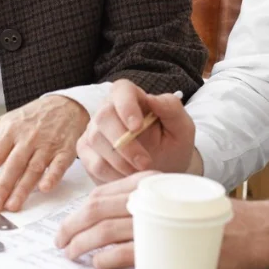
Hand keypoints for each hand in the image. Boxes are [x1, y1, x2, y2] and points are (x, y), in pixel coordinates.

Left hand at [0, 95, 88, 212]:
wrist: (64, 105)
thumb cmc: (28, 118)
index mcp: (9, 131)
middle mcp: (27, 138)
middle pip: (12, 165)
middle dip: (3, 186)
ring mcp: (46, 144)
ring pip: (33, 168)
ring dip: (24, 188)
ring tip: (12, 206)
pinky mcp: (65, 150)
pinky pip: (59, 164)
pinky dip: (53, 176)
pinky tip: (45, 188)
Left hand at [55, 172, 268, 268]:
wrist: (256, 230)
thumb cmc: (216, 219)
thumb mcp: (177, 201)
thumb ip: (148, 206)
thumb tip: (113, 224)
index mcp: (151, 182)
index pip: (102, 193)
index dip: (78, 210)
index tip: (67, 224)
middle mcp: (151, 195)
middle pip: (97, 209)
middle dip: (72, 226)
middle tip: (60, 241)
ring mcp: (159, 220)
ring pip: (106, 229)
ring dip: (82, 243)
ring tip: (73, 253)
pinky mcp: (169, 245)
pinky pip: (127, 250)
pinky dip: (106, 257)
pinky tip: (97, 262)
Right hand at [77, 79, 195, 182]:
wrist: (164, 171)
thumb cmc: (173, 146)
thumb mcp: (182, 128)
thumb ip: (171, 109)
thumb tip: (151, 98)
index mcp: (132, 97)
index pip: (122, 90)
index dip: (126, 106)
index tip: (137, 126)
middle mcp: (108, 109)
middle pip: (104, 116)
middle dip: (125, 143)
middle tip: (145, 163)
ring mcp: (94, 130)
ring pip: (96, 141)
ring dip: (121, 162)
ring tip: (141, 173)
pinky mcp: (86, 151)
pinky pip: (94, 163)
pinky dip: (112, 175)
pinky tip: (127, 178)